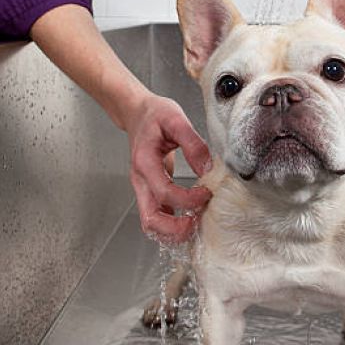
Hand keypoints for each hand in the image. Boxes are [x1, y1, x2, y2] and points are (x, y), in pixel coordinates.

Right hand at [124, 92, 211, 243]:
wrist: (137, 113)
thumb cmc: (154, 115)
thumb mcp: (176, 119)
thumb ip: (194, 144)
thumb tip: (207, 169)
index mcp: (145, 163)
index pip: (164, 193)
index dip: (188, 199)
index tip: (207, 192)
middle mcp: (141, 180)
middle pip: (151, 220)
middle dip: (176, 229)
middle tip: (198, 222)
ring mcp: (143, 188)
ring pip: (151, 224)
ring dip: (172, 231)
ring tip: (195, 224)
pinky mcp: (149, 191)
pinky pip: (156, 217)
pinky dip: (171, 225)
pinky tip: (189, 219)